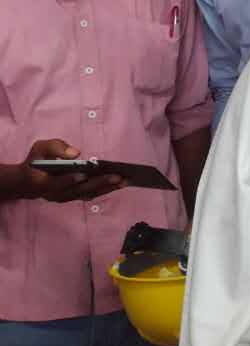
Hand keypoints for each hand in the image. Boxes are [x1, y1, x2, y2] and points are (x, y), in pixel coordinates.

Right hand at [2, 139, 121, 202]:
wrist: (29, 181)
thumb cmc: (37, 160)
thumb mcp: (40, 148)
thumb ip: (55, 148)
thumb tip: (75, 154)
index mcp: (42, 183)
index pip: (56, 183)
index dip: (69, 180)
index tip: (82, 174)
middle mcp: (55, 194)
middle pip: (78, 190)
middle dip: (99, 183)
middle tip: (117, 176)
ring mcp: (66, 197)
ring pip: (88, 194)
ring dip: (107, 188)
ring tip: (125, 180)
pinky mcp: (75, 197)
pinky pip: (92, 194)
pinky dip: (106, 189)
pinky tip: (121, 182)